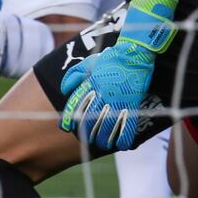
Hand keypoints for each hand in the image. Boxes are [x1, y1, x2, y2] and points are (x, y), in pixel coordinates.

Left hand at [58, 0, 177, 150]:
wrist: (134, 53)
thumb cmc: (110, 58)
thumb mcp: (89, 62)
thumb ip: (74, 75)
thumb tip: (63, 90)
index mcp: (91, 84)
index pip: (76, 104)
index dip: (70, 118)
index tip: (66, 127)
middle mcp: (102, 94)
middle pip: (90, 118)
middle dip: (87, 132)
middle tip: (87, 140)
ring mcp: (117, 99)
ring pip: (107, 125)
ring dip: (104, 138)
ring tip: (102, 143)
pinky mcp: (132, 103)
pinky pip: (127, 124)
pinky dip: (124, 137)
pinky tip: (121, 145)